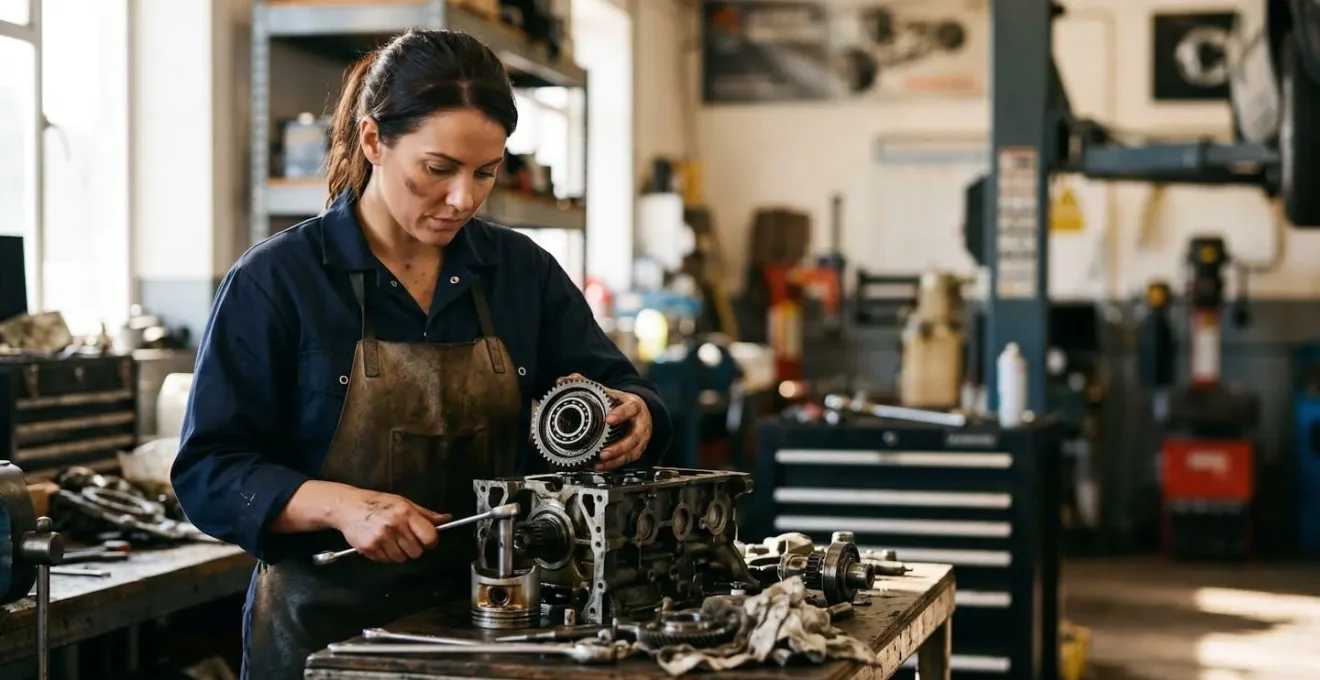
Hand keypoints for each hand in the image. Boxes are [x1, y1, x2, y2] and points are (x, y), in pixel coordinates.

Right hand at [332, 488, 451, 563]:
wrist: (348, 507)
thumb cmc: (378, 503)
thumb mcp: (404, 503)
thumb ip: (426, 514)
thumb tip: (447, 519)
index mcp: (406, 513)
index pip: (429, 537)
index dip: (431, 541)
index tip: (427, 540)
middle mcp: (394, 526)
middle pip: (417, 552)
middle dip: (414, 548)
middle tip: (405, 538)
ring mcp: (381, 538)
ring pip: (402, 559)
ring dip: (399, 553)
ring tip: (391, 540)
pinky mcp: (369, 548)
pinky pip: (386, 561)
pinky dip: (386, 555)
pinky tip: (380, 543)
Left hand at [556, 374, 652, 471]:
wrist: (640, 411)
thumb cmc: (622, 402)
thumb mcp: (609, 392)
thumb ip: (588, 385)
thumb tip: (565, 380)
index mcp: (633, 406)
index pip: (630, 409)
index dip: (621, 414)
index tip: (609, 419)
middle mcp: (640, 423)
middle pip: (633, 437)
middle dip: (619, 447)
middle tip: (603, 452)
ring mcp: (640, 438)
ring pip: (632, 451)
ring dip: (616, 458)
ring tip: (601, 461)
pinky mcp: (637, 449)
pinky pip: (628, 459)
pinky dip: (615, 464)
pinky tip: (602, 466)